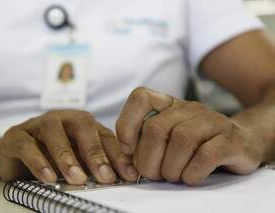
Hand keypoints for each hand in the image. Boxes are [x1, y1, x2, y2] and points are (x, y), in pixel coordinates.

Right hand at [0, 110, 137, 184]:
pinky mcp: (16, 136)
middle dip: (95, 151)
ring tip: (77, 178)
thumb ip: (94, 165)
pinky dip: (38, 160)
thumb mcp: (78, 161)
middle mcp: (62, 119)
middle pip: (82, 125)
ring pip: (54, 131)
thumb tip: (116, 178)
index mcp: (81, 124)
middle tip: (104, 176)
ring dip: (67, 156)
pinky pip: (26, 144)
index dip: (117, 154)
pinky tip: (48, 176)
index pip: (104, 135)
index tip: (128, 175)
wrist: (15, 157)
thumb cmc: (51, 157)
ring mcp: (37, 124)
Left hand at [116, 87, 263, 185]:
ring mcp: (212, 121)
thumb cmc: (195, 144)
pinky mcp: (230, 140)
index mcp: (168, 105)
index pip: (140, 97)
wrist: (241, 142)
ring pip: (181, 140)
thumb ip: (142, 148)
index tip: (128, 149)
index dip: (127, 123)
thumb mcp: (165, 141)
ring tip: (172, 176)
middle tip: (152, 174)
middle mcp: (188, 108)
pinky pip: (205, 155)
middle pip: (155, 128)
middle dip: (147, 159)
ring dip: (170, 168)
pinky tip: (190, 177)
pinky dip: (191, 173)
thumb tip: (127, 165)